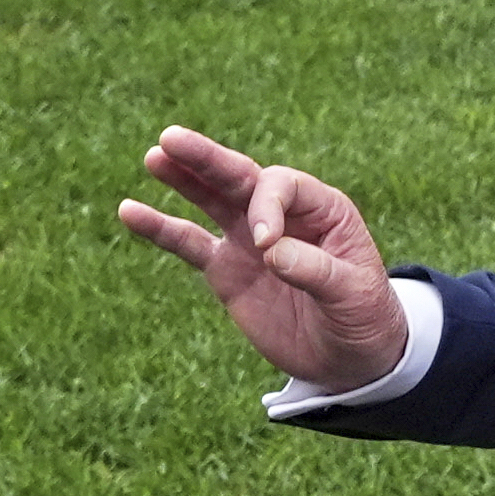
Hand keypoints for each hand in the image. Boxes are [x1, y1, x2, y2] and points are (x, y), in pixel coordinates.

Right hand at [118, 125, 408, 392]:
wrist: (351, 357)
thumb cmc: (364, 316)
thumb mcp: (354, 293)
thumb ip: (316, 270)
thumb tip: (270, 251)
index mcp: (323, 209)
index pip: (281, 186)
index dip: (267, 207)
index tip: (266, 245)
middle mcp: (283, 216)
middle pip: (241, 177)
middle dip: (208, 159)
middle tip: (172, 138)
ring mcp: (249, 240)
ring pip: (212, 200)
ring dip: (184, 178)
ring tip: (155, 155)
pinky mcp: (226, 269)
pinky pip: (188, 243)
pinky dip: (160, 227)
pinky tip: (129, 210)